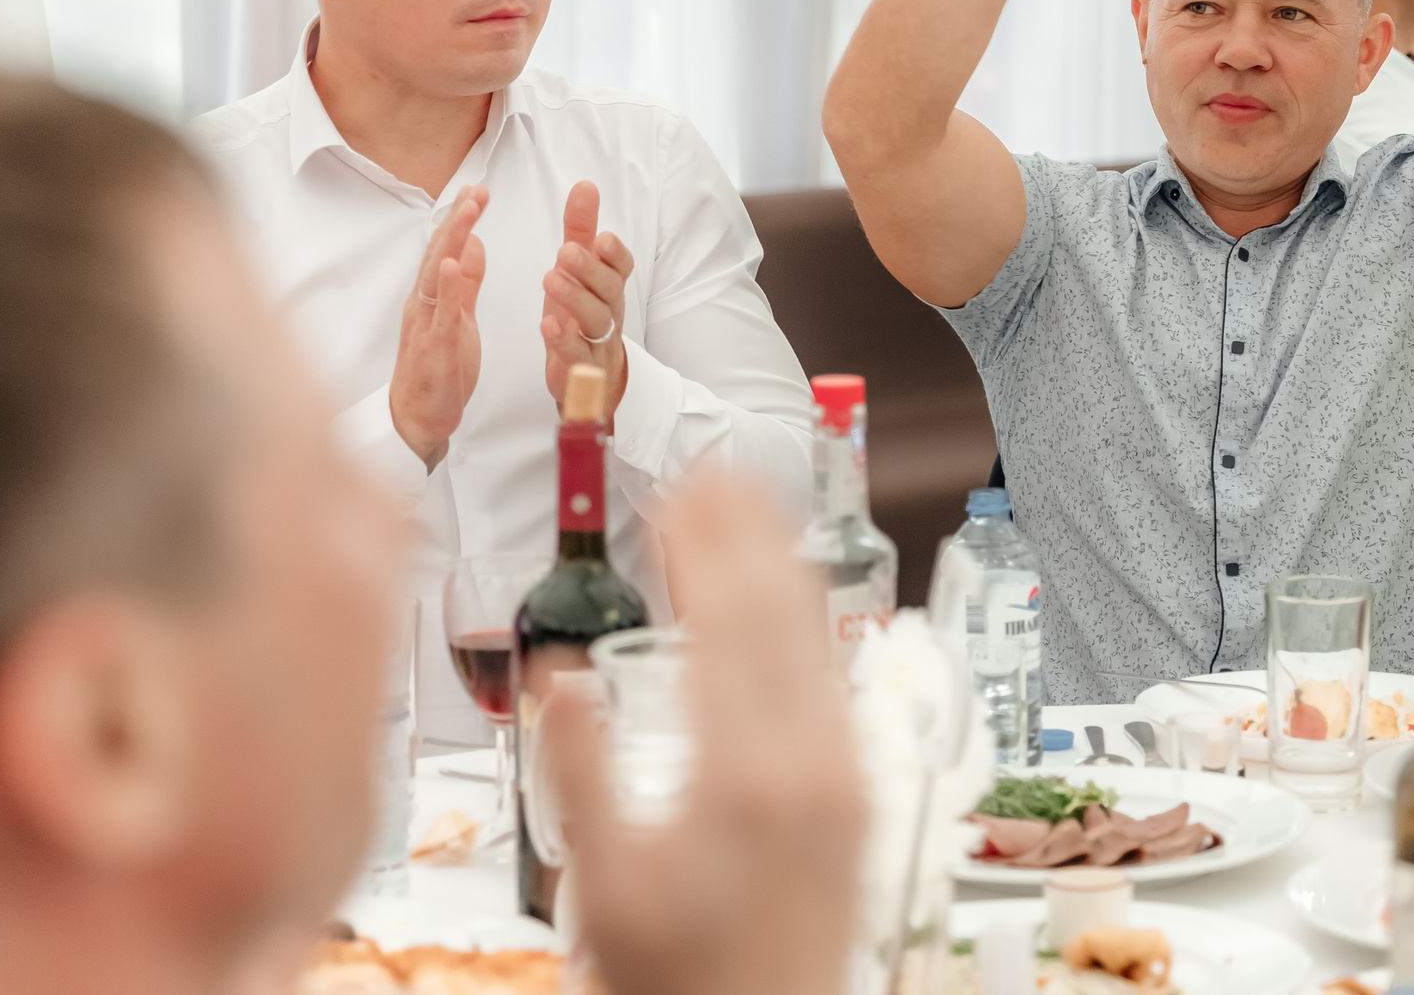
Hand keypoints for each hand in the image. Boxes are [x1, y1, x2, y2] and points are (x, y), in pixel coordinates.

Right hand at [388, 185, 488, 469]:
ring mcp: (425, 325)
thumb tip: (472, 243)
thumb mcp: (458, 316)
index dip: (460, 220)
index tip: (477, 190)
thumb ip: (465, 282)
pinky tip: (453, 267)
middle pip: (439, 254)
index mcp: (432, 297)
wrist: (418, 418)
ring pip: (436, 276)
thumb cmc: (439, 366)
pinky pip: (440, 316)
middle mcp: (424, 305)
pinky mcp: (432, 349)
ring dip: (452, 242)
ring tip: (468, 212)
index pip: (446, 250)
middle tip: (475, 190)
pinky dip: (446, 290)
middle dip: (457, 220)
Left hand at [542, 181, 633, 419]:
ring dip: (576, 299)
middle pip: (610, 290)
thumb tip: (586, 185)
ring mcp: (598, 341)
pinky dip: (565, 340)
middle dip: (590, 270)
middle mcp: (609, 311)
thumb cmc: (582, 314)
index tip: (601, 237)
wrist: (589, 376)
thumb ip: (581, 230)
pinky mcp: (580, 368)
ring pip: (597, 320)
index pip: (622, 267)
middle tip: (565, 252)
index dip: (614, 254)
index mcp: (609, 286)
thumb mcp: (579, 270)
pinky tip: (548, 325)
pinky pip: (579, 355)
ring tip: (550, 279)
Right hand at [547, 476, 862, 994]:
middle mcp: (812, 760)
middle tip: (720, 470)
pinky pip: (837, 681)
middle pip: (783, 614)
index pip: (728, 623)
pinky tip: (790, 605)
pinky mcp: (859, 794)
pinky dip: (808, 624)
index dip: (707, 546)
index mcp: (743, 772)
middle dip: (750, 533)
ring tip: (753, 510)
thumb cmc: (681, 983)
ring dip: (784, 565)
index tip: (685, 488)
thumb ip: (577, 775)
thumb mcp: (602, 888)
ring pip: (819, 640)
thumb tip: (554, 677)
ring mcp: (845, 774)